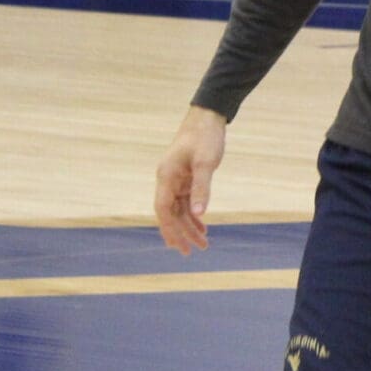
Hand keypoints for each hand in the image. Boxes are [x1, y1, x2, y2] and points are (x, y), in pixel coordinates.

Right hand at [154, 106, 226, 256]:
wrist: (207, 117)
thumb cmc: (205, 137)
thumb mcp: (206, 163)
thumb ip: (201, 188)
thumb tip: (199, 213)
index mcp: (166, 176)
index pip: (163, 209)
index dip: (169, 229)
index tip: (178, 246)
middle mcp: (167, 179)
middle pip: (170, 213)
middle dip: (180, 233)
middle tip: (191, 253)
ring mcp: (176, 179)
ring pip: (179, 209)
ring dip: (189, 226)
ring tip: (203, 244)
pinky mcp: (185, 177)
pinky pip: (186, 201)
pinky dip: (193, 214)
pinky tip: (202, 226)